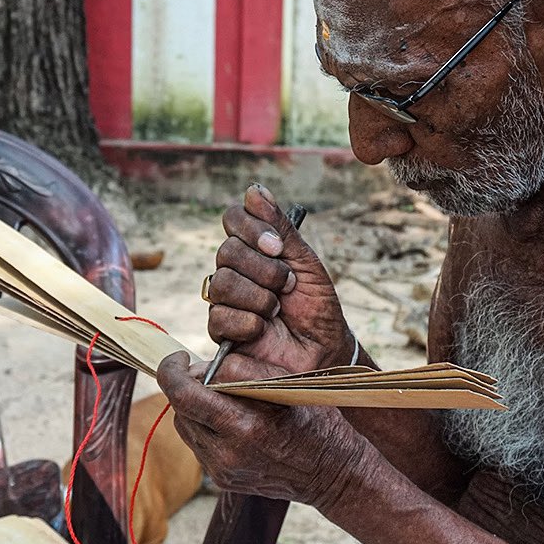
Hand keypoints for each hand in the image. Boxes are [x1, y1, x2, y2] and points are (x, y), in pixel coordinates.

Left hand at [157, 351, 369, 509]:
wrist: (331, 473)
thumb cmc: (314, 421)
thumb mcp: (286, 383)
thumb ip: (241, 370)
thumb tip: (201, 367)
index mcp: (245, 426)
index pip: (184, 395)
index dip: (172, 371)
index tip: (179, 358)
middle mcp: (228, 453)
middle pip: (180, 411)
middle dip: (186, 386)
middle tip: (205, 373)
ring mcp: (223, 471)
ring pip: (186, 428)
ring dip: (194, 408)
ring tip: (220, 397)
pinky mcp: (222, 481)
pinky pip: (199, 445)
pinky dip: (206, 427)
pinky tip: (229, 420)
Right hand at [207, 184, 351, 373]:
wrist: (324, 353)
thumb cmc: (318, 308)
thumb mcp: (306, 263)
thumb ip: (280, 228)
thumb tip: (255, 190)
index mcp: (254, 250)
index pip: (233, 219)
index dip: (250, 228)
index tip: (278, 248)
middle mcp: (235, 271)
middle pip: (227, 252)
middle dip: (264, 270)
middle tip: (287, 286)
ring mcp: (226, 301)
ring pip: (221, 283)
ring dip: (258, 297)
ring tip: (277, 310)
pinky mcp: (221, 333)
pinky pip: (220, 317)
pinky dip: (248, 322)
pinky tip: (263, 330)